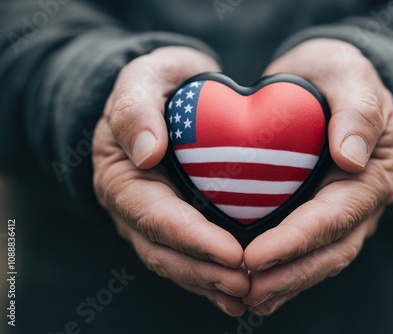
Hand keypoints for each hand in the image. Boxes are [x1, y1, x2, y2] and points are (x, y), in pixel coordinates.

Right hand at [92, 46, 248, 315]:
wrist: (168, 92)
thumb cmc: (159, 83)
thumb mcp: (143, 79)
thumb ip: (137, 107)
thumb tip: (146, 154)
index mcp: (121, 175)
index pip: (154, 217)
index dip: (192, 239)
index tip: (232, 253)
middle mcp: (132, 206)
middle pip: (163, 250)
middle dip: (204, 272)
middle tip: (246, 285)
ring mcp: (150, 218)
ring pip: (175, 262)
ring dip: (209, 283)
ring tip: (247, 296)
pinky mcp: (172, 222)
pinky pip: (188, 255)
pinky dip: (210, 276)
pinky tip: (238, 291)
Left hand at [242, 39, 392, 313]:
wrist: (328, 83)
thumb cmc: (337, 76)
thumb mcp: (350, 75)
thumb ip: (358, 110)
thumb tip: (351, 158)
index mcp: (371, 174)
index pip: (333, 218)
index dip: (295, 241)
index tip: (254, 257)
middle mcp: (359, 203)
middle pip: (328, 251)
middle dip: (288, 275)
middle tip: (246, 291)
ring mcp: (341, 213)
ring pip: (318, 260)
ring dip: (284, 282)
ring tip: (246, 298)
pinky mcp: (319, 213)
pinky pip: (305, 250)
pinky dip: (282, 270)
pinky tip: (252, 283)